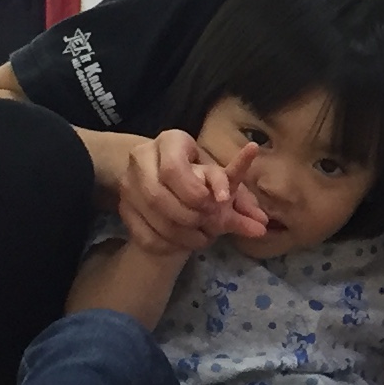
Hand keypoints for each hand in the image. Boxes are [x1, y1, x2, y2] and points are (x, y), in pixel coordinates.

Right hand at [115, 129, 265, 253]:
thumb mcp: (220, 177)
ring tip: (201, 237)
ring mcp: (127, 183)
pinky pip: (140, 232)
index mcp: (170, 141)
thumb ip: (241, 200)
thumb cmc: (198, 172)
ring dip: (179, 232)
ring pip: (149, 214)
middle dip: (189, 214)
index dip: (196, 190)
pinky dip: (164, 243)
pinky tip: (181, 243)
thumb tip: (262, 224)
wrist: (160, 172)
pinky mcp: (122, 207)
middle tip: (210, 225)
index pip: (175, 168)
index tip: (221, 202)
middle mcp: (142, 157)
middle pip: (158, 195)